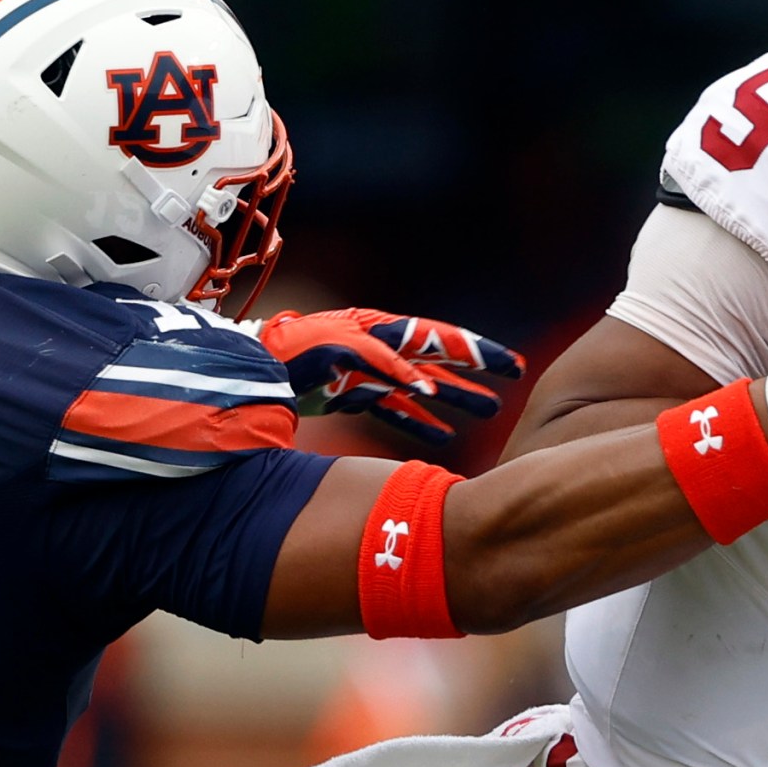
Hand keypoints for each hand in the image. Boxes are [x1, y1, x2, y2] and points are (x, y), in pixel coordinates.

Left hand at [257, 308, 525, 444]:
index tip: (510, 366)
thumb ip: (387, 366)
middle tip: (512, 382)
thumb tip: (427, 390)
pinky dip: (419, 421)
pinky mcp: (354, 395)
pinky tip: (442, 435)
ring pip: (424, 387)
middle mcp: (382, 349)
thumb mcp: (343, 350)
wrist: (255, 368)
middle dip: (475, 372)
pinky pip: (395, 409)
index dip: (477, 353)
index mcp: (383, 331)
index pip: (440, 340)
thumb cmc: (297, 350)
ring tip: (490, 410)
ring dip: (456, 399)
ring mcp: (369, 373)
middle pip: (439, 361)